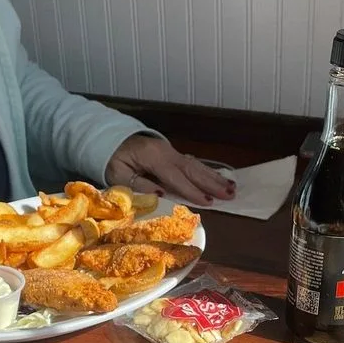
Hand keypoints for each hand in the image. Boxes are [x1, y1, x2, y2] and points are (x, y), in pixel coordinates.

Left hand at [106, 135, 235, 205]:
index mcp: (153, 157)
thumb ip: (138, 184)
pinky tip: (221, 178)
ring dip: (215, 178)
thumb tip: (160, 194)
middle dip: (212, 183)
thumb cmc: (113, 161)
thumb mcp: (118, 175)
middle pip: (192, 170)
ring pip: (196, 166)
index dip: (192, 190)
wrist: (110, 140)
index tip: (208, 202)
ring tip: (233, 188)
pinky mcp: (173, 155)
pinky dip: (208, 172)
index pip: (175, 177)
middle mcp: (166, 153)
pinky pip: (193, 164)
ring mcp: (171, 152)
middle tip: (231, 195)